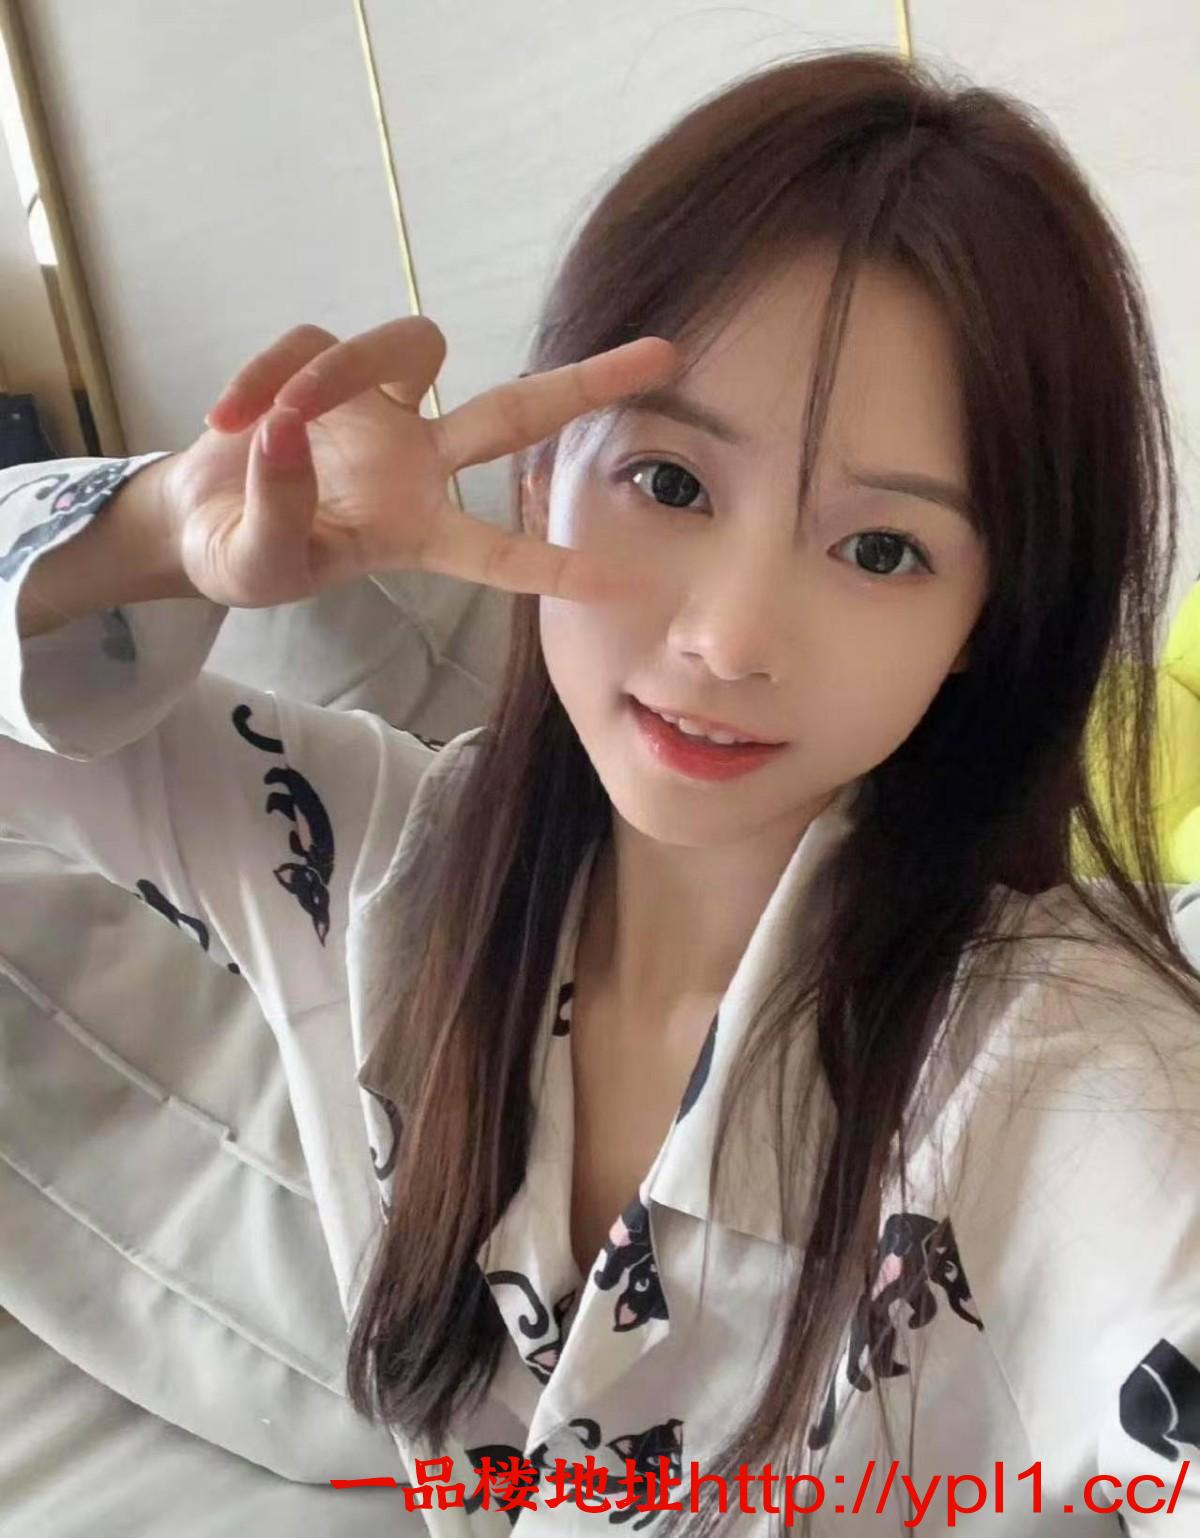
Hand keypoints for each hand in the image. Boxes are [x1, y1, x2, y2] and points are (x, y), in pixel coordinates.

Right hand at [160, 316, 678, 609]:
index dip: (546, 566)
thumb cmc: (247, 555)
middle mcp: (417, 462)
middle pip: (514, 412)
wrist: (196, 518)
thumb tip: (285, 434)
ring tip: (264, 425)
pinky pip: (312, 344)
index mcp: (414, 530)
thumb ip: (278, 512)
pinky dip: (264, 374)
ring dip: (338, 376)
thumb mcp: (259, 564)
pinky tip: (226, 415)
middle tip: (665, 356)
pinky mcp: (325, 364)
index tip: (614, 584)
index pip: (492, 550)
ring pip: (413, 349)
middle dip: (586, 385)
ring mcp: (378, 408)